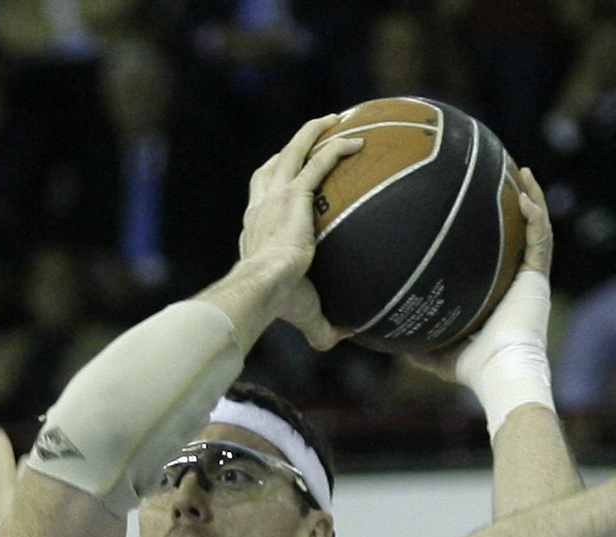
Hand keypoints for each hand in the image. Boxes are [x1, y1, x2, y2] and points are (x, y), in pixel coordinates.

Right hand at [238, 115, 361, 348]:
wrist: (264, 287)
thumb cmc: (277, 303)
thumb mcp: (302, 313)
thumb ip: (321, 325)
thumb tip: (342, 337)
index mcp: (256, 230)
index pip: (262, 201)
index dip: (274, 188)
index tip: (289, 184)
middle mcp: (261, 207)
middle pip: (272, 166)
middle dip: (291, 148)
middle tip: (311, 137)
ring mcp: (275, 196)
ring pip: (293, 151)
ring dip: (312, 132)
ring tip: (332, 120)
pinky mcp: (293, 193)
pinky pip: (319, 161)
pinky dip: (336, 147)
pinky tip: (359, 141)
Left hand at [408, 167, 552, 382]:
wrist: (498, 373)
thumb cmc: (470, 368)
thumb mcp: (433, 351)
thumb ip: (412, 340)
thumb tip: (373, 335)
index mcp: (498, 292)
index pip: (496, 253)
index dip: (491, 229)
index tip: (476, 205)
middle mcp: (517, 282)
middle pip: (518, 234)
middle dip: (515, 203)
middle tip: (503, 175)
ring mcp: (530, 279)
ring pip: (536, 229)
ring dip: (532, 198)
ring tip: (524, 170)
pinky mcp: (539, 279)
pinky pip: (540, 240)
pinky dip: (536, 216)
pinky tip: (525, 194)